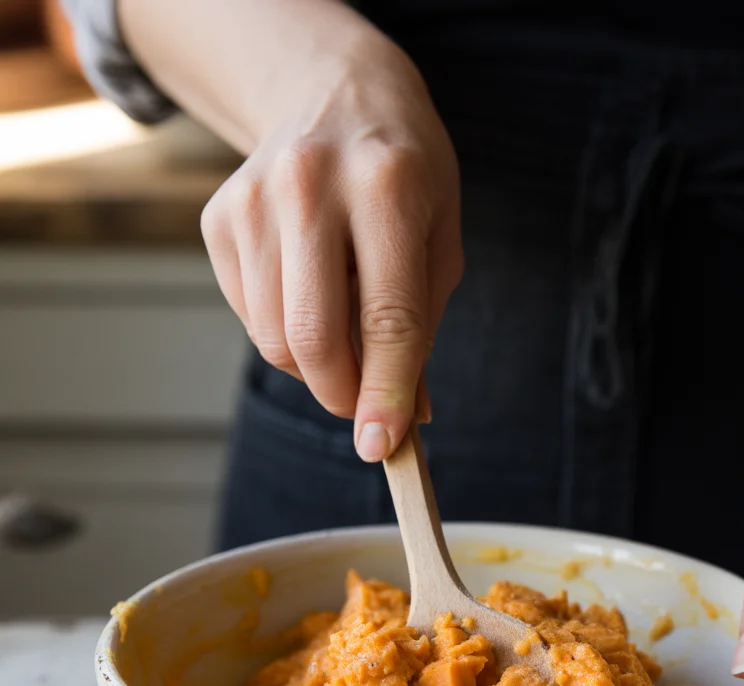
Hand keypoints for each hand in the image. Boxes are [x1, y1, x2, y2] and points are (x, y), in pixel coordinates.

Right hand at [198, 4, 462, 459]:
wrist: (333, 94)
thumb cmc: (403, 176)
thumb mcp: (439, 238)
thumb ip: (421, 328)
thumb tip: (404, 418)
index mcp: (387, 187)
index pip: (386, 317)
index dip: (385, 392)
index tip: (382, 447)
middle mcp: (311, 185)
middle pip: (313, 338)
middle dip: (342, 394)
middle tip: (365, 406)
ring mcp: (254, 200)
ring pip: (276, 340)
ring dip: (315, 365)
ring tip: (343, 323)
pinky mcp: (218, 219)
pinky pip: (250, 319)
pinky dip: (284, 332)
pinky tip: (308, 290)